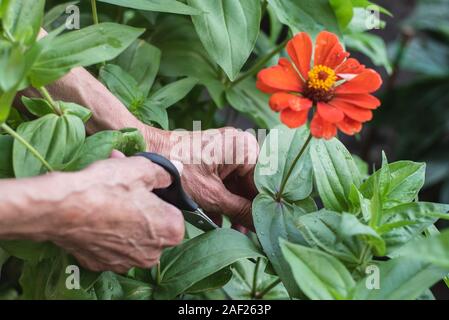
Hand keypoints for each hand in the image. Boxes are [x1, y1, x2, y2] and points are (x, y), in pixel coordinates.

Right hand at [50, 156, 184, 272]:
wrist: (61, 208)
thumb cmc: (106, 187)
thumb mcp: (141, 168)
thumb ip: (164, 172)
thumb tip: (175, 171)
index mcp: (170, 231)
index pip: (173, 212)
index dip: (157, 196)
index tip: (142, 186)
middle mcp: (152, 254)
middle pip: (152, 225)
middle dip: (141, 206)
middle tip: (124, 188)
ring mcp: (126, 262)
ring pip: (131, 236)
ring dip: (124, 218)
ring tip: (107, 197)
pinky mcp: (102, 264)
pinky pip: (110, 245)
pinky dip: (106, 232)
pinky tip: (95, 215)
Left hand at [146, 127, 259, 229]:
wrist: (146, 152)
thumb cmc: (179, 170)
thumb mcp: (213, 196)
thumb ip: (241, 211)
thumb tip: (262, 226)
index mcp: (245, 148)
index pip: (265, 183)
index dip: (264, 208)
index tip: (264, 229)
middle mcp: (239, 146)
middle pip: (252, 184)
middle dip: (247, 210)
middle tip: (249, 234)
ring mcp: (225, 151)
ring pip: (237, 185)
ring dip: (234, 208)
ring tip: (235, 232)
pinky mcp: (213, 158)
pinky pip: (225, 181)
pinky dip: (222, 200)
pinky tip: (218, 222)